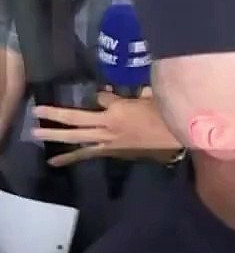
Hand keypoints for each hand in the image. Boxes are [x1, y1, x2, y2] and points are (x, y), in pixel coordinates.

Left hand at [32, 88, 181, 167]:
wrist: (180, 137)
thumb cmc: (169, 113)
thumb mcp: (151, 97)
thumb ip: (130, 93)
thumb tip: (114, 92)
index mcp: (119, 110)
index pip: (101, 98)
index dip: (101, 95)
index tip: (106, 93)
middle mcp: (108, 125)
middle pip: (77, 120)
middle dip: (56, 116)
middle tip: (37, 112)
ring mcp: (108, 140)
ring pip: (77, 137)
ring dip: (56, 135)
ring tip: (36, 133)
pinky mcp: (112, 150)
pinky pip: (87, 154)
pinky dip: (71, 157)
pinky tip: (55, 161)